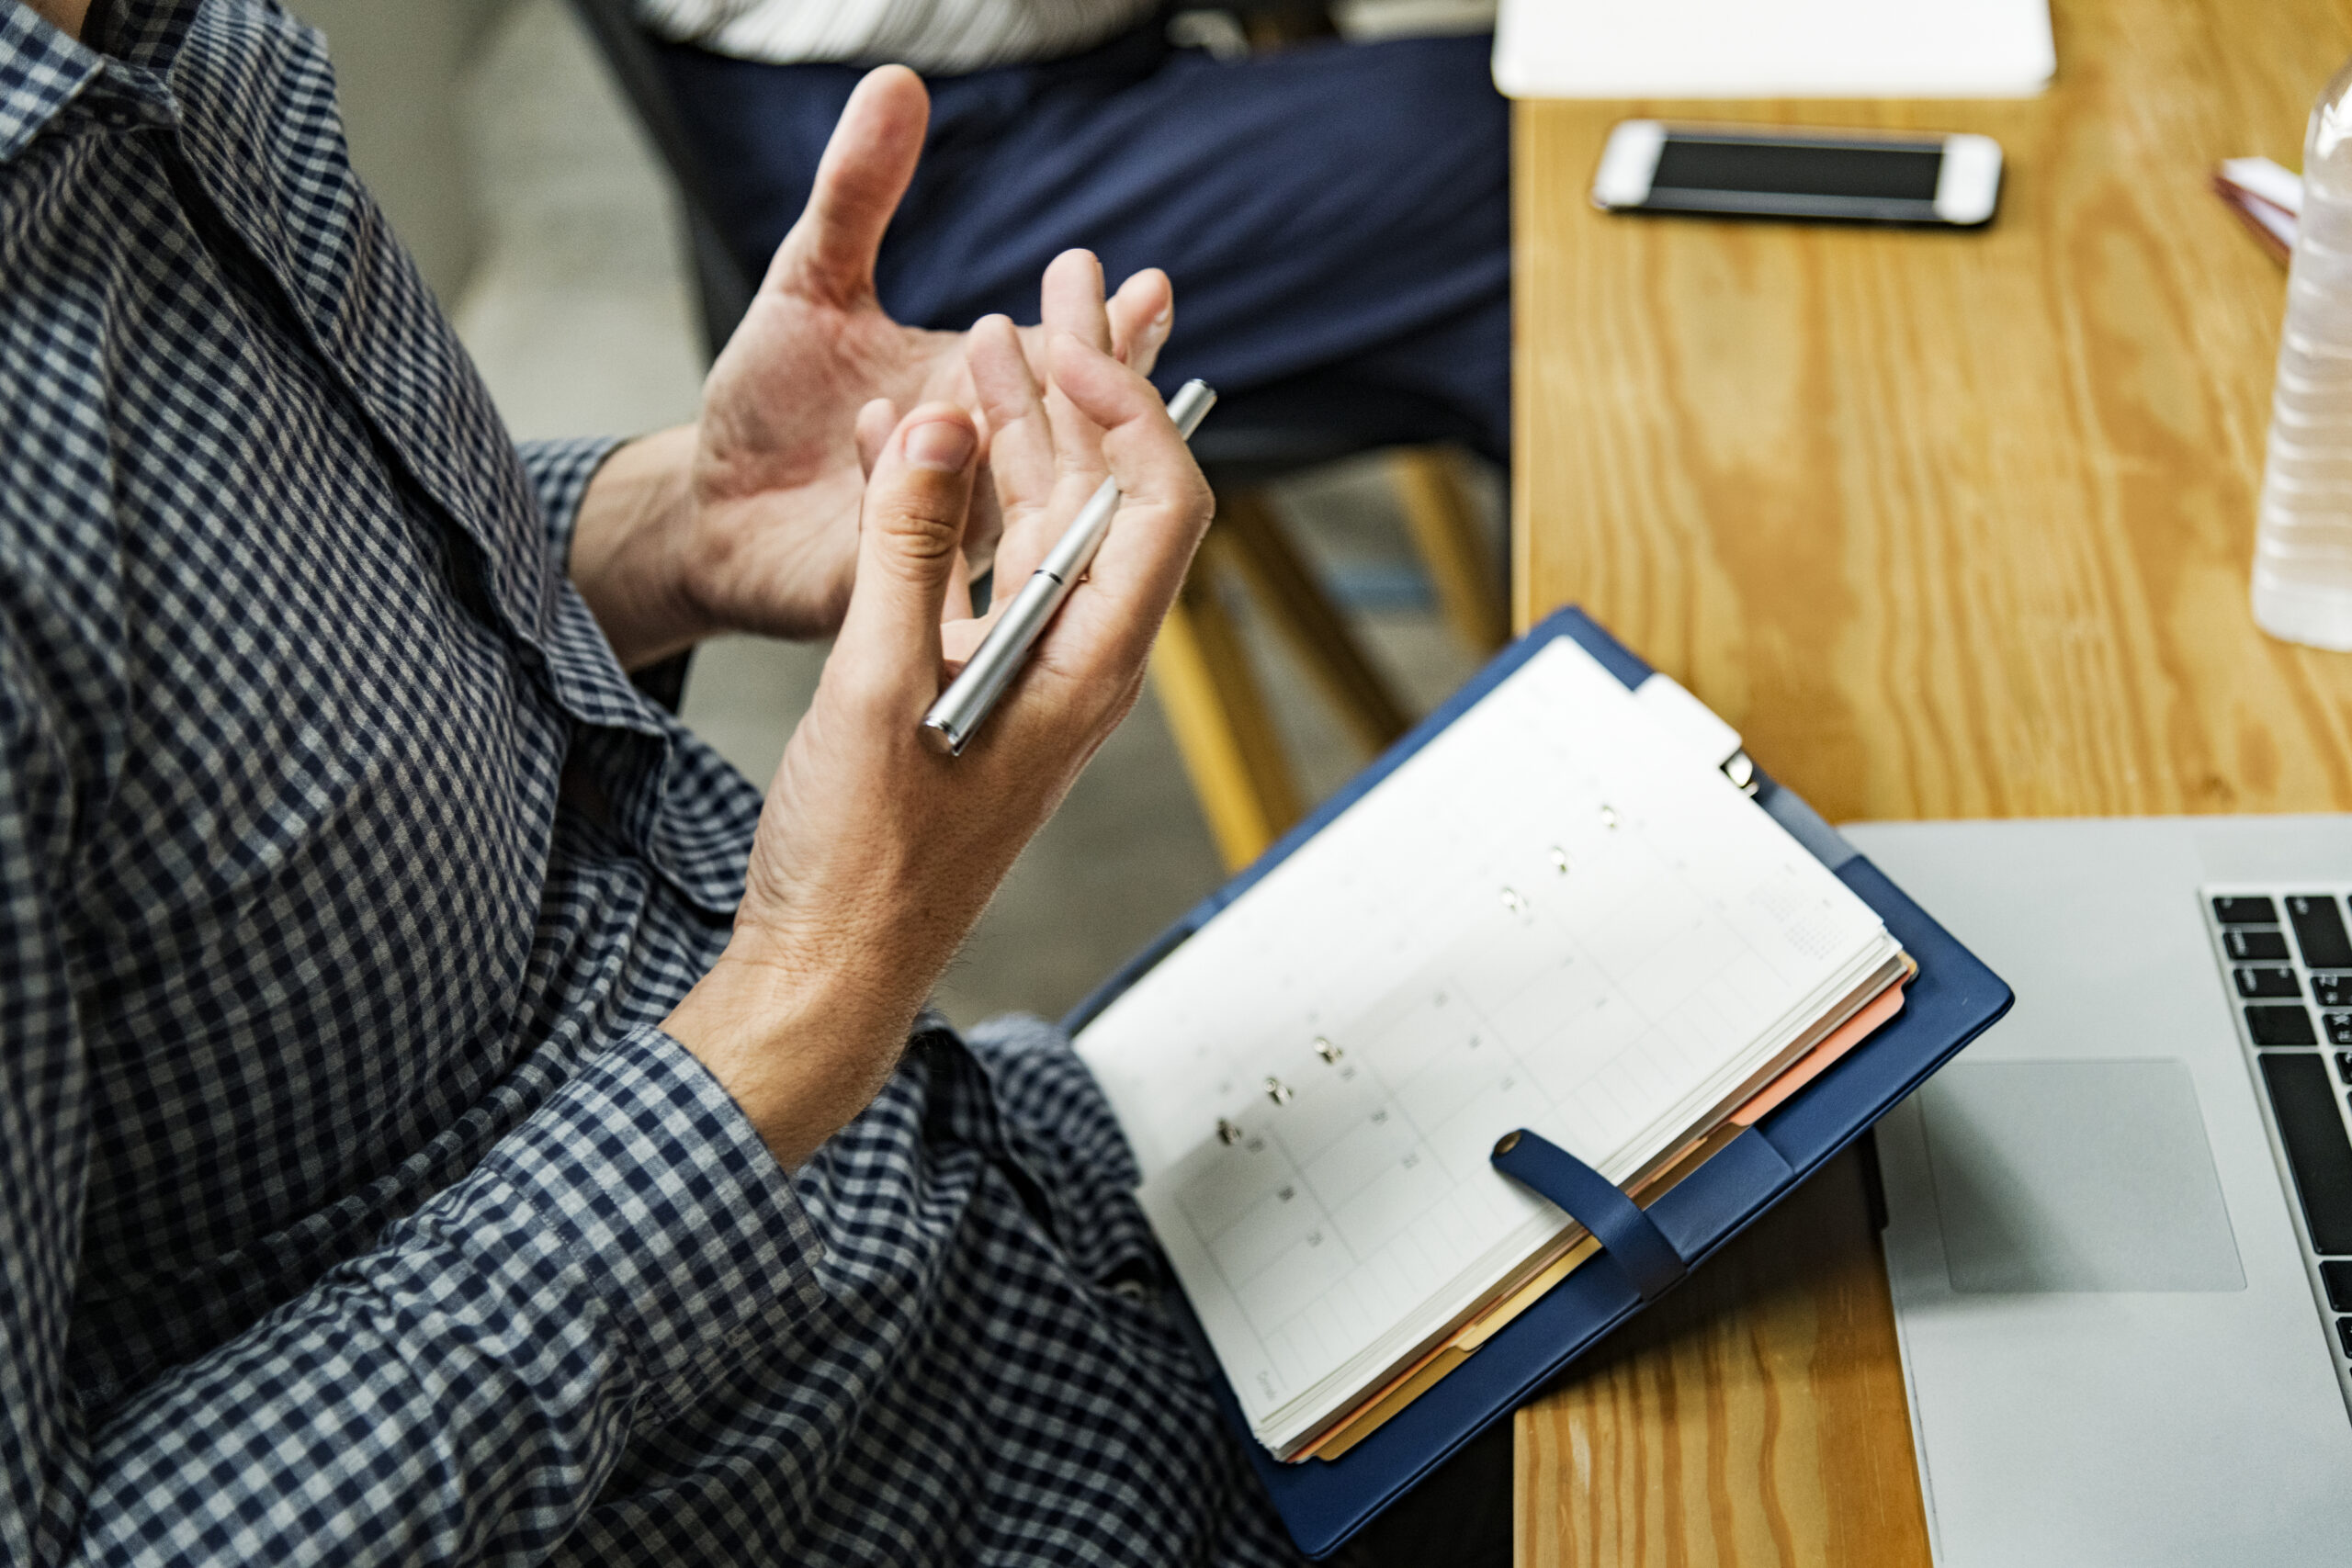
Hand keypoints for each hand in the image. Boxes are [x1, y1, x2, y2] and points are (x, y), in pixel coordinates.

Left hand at [565, 66, 1175, 669]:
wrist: (708, 509)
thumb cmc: (774, 407)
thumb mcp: (809, 282)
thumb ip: (858, 194)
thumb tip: (899, 82)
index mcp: (981, 397)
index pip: (1069, 367)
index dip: (1117, 336)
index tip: (1149, 287)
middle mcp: (982, 470)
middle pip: (1060, 438)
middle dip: (1082, 381)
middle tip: (1090, 327)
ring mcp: (945, 535)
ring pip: (998, 496)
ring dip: (987, 438)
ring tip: (966, 381)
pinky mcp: (890, 585)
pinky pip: (911, 542)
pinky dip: (902, 485)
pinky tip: (887, 428)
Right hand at [660, 329, 1211, 1168]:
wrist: (826, 965)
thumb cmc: (864, 857)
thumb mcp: (876, 683)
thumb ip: (905, 547)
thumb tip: (936, 421)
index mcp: (1088, 665)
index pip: (1159, 506)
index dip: (1127, 409)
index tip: (1062, 341)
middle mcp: (1074, 661)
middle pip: (1104, 495)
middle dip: (1077, 385)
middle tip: (1056, 283)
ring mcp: (1023, 671)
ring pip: (1035, 522)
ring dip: (1008, 430)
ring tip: (978, 332)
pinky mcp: (969, 682)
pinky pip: (973, 567)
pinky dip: (943, 500)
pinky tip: (901, 440)